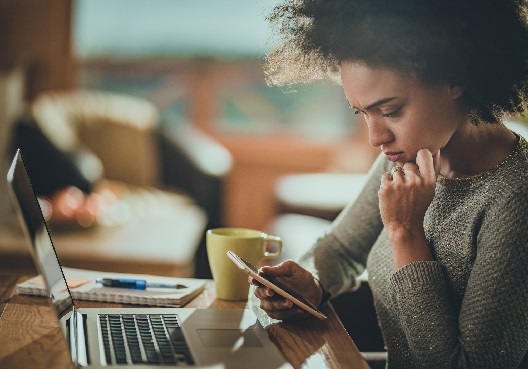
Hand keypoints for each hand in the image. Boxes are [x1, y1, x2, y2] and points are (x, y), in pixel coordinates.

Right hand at [250, 260, 322, 320]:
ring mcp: (270, 304)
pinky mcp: (278, 314)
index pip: (255, 279)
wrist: (313, 292)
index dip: (253, 279)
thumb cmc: (300, 277)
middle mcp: (265, 292)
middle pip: (259, 293)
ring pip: (269, 306)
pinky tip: (298, 309)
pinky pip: (280, 315)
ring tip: (290, 302)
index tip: (255, 280)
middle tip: (272, 291)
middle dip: (265, 292)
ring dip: (279, 304)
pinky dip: (289, 312)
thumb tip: (263, 269)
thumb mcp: (292, 269)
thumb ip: (279, 268)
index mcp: (266, 279)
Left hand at [378, 149, 440, 267]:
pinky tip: (392, 195)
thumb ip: (432, 169)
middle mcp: (415, 181)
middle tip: (408, 189)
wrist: (404, 225)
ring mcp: (400, 184)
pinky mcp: (386, 188)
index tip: (417, 164)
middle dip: (406, 173)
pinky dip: (387, 184)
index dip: (419, 156)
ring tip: (400, 194)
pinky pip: (385, 176)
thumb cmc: (418, 205)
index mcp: (429, 180)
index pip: (424, 153)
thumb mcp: (430, 189)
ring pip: (396, 170)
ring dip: (396, 180)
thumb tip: (435, 148)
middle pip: (408, 163)